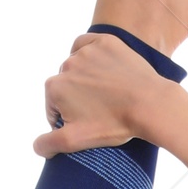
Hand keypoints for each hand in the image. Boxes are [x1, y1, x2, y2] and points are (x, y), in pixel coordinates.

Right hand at [33, 32, 171, 158]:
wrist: (150, 105)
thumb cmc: (115, 124)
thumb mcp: (78, 140)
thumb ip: (50, 144)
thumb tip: (36, 147)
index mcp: (54, 87)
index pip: (54, 107)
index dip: (69, 120)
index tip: (87, 124)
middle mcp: (66, 65)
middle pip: (67, 86)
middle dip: (78, 99)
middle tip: (101, 111)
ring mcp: (86, 51)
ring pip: (79, 66)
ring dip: (87, 78)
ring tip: (108, 94)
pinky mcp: (105, 41)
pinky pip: (89, 45)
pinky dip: (93, 55)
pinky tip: (103, 68)